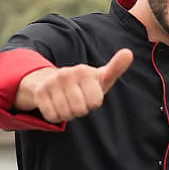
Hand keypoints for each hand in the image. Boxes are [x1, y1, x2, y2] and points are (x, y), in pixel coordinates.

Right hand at [15, 48, 133, 122]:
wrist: (52, 81)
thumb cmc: (84, 83)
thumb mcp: (101, 77)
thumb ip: (116, 68)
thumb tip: (129, 53)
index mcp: (84, 71)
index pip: (95, 102)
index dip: (94, 103)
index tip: (90, 94)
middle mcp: (66, 74)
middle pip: (80, 110)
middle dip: (80, 110)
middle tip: (77, 99)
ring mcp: (51, 83)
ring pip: (66, 114)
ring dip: (68, 113)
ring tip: (67, 102)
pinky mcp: (39, 93)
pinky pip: (52, 116)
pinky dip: (55, 116)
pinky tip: (55, 105)